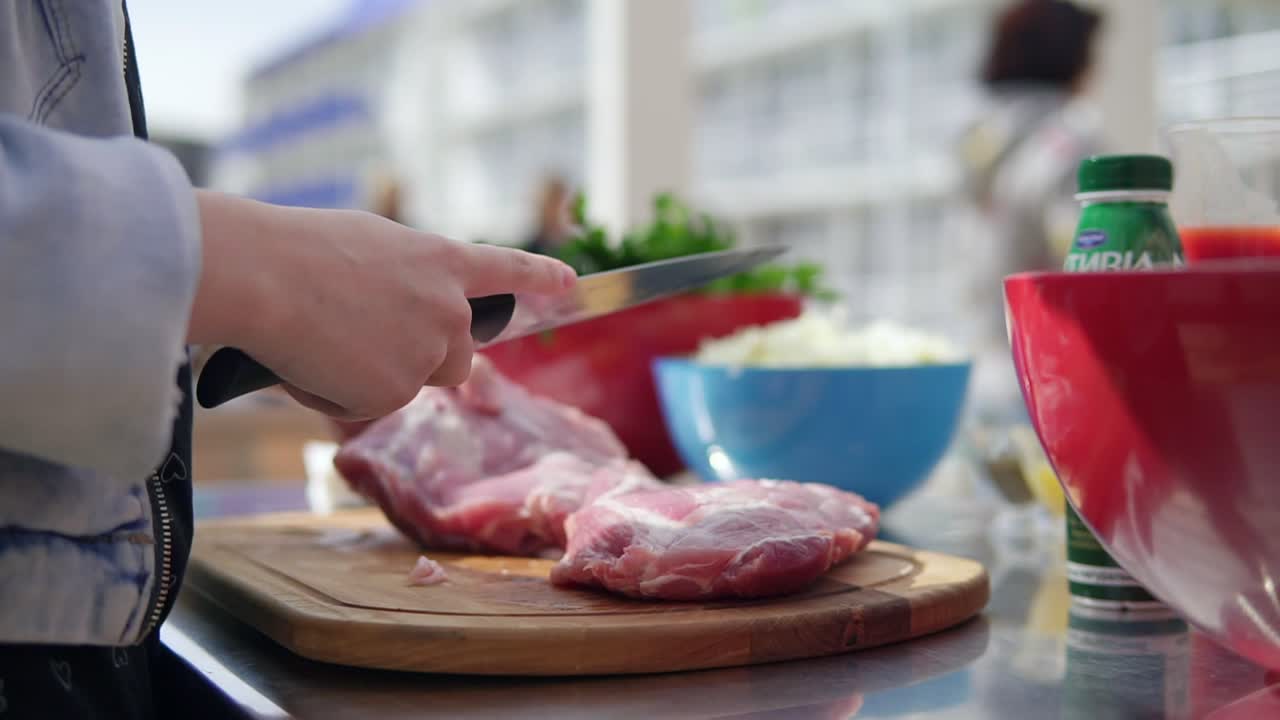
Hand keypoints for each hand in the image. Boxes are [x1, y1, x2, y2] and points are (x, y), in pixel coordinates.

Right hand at [187, 190, 575, 419]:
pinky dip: (338, 393)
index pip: (505, 270)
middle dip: (427, 358)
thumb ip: (402, 278)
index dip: (537, 277)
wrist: (268, 275)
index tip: (568, 280)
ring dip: (380, 374)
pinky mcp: (397, 390)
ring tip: (327, 341)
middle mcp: (449, 309)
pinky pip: (368, 403)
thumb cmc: (300, 249)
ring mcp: (428, 351)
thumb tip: (392, 313)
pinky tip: (312, 362)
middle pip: (460, 356)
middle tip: (369, 340)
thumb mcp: (369, 245)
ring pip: (414, 381)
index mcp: (442, 261)